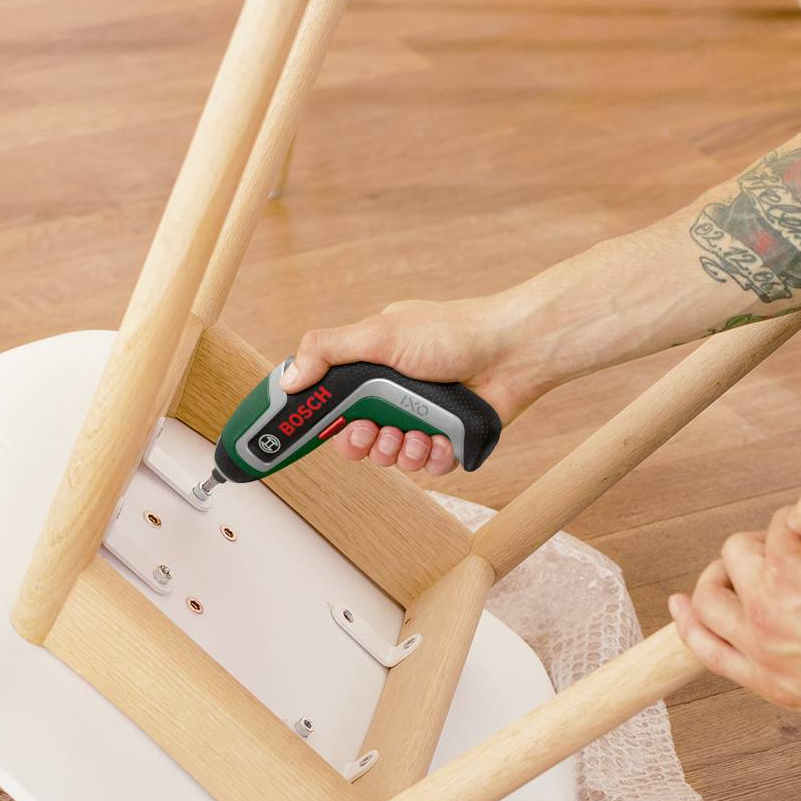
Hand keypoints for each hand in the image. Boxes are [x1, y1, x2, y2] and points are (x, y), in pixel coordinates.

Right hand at [285, 295, 547, 477]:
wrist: (513, 350)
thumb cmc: (451, 332)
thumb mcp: (379, 333)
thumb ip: (328, 352)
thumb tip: (287, 379)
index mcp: (373, 372)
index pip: (334, 407)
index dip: (325, 424)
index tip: (321, 431)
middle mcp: (396, 398)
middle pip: (360, 440)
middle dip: (364, 443)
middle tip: (374, 432)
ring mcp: (424, 420)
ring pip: (394, 458)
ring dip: (401, 451)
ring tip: (416, 433)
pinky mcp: (450, 442)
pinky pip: (429, 468)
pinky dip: (433, 457)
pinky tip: (441, 440)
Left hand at [669, 482, 800, 739]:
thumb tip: (795, 510)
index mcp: (789, 569)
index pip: (775, 525)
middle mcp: (764, 610)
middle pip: (735, 555)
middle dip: (763, 546)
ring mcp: (762, 651)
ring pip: (707, 599)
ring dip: (718, 577)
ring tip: (739, 573)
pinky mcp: (769, 683)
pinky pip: (707, 651)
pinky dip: (688, 625)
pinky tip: (681, 607)